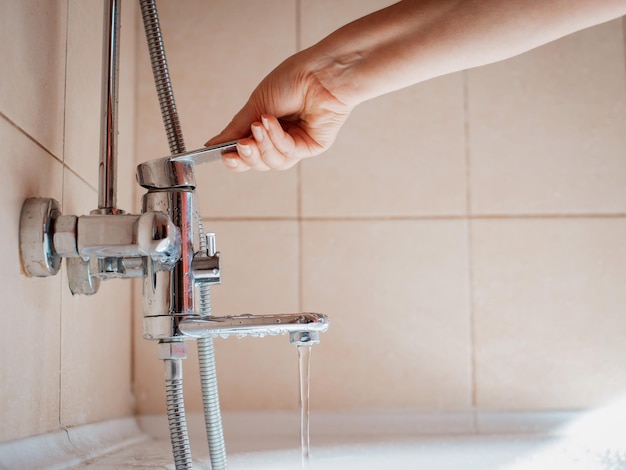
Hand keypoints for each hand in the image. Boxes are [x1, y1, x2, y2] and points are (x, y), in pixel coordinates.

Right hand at [205, 53, 352, 171]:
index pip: (247, 153)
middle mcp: (281, 139)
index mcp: (266, 128)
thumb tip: (212, 145)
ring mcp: (297, 144)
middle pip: (259, 163)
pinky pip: (288, 152)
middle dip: (248, 155)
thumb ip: (235, 128)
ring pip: (273, 162)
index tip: (223, 155)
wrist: (319, 71)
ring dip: (263, 145)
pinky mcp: (311, 147)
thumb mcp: (256, 104)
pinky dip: (276, 138)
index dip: (235, 159)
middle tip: (242, 144)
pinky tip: (272, 122)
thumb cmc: (292, 80)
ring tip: (259, 124)